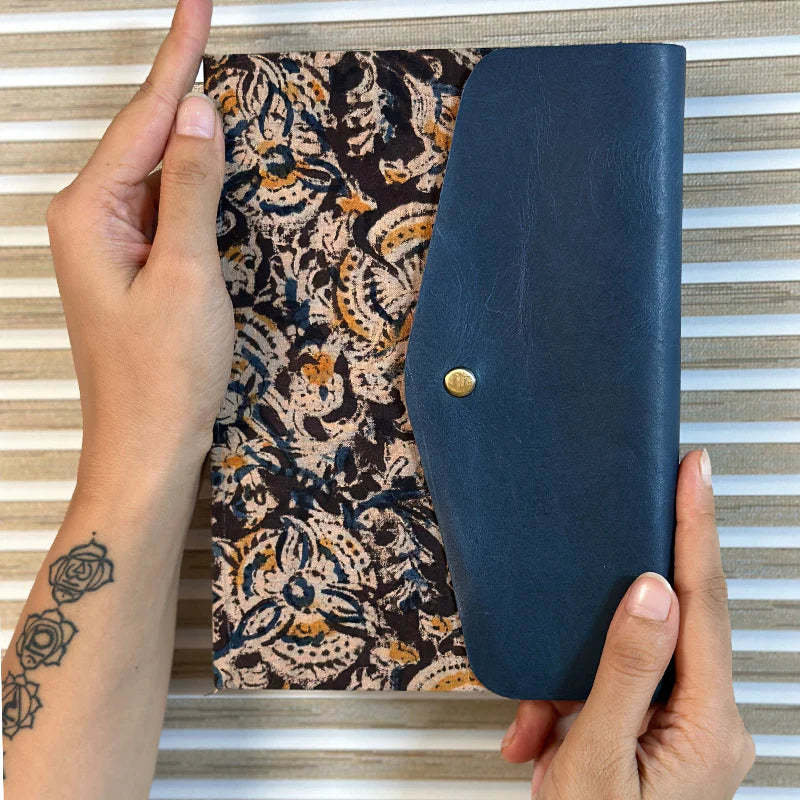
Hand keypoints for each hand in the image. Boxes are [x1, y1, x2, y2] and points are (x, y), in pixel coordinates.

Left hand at [45, 0, 231, 489]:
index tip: (195, 6)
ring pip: (151, 169)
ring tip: (207, 78)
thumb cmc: (163, 374)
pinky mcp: (130, 268)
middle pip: (141, 134)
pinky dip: (186, 178)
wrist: (149, 444)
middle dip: (177, 82)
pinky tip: (202, 161)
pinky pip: (160, 205)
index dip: (176, 57)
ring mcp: (108, 246)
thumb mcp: (188, 272)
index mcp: (90, 214)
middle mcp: (88, 222)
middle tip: (203, 25)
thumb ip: (190, 188)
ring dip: (183, 130)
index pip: (142, 117)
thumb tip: (197, 115)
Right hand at [500, 449, 755, 798]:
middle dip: (597, 634)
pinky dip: (573, 710)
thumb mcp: (598, 761)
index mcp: (708, 724)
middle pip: (658, 633)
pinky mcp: (664, 740)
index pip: (704, 599)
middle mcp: (710, 724)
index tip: (695, 472)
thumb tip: (651, 592)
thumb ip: (627, 670)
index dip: (696, 526)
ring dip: (570, 690)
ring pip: (626, 665)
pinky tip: (546, 744)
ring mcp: (688, 734)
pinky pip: (617, 695)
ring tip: (540, 737)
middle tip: (580, 639)